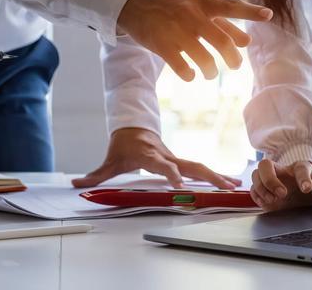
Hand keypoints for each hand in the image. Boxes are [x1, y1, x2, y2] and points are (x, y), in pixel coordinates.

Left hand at [71, 127, 240, 188]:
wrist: (133, 126)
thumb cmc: (122, 145)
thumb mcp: (109, 161)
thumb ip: (95, 175)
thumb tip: (76, 183)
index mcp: (149, 154)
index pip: (162, 165)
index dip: (170, 173)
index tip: (179, 184)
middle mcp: (166, 154)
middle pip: (189, 165)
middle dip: (207, 176)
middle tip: (223, 186)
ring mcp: (175, 157)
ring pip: (198, 166)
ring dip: (216, 176)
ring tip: (235, 185)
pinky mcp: (180, 160)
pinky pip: (198, 168)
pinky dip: (214, 175)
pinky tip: (229, 183)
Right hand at [117, 0, 272, 81]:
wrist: (134, 3)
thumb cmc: (171, 5)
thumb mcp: (196, 5)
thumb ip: (222, 21)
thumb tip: (247, 41)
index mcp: (202, 1)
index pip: (230, 6)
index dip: (250, 11)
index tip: (269, 15)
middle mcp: (191, 14)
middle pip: (221, 42)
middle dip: (232, 59)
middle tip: (234, 66)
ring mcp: (175, 30)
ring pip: (203, 58)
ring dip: (211, 70)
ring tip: (209, 73)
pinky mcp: (161, 45)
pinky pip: (182, 67)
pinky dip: (190, 75)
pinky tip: (190, 75)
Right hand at [250, 159, 311, 210]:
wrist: (308, 191)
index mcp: (301, 168)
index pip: (300, 168)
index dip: (302, 178)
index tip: (306, 189)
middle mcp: (283, 171)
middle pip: (266, 164)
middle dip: (271, 179)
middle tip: (282, 193)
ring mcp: (271, 179)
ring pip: (256, 174)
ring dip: (262, 187)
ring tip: (273, 200)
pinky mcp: (264, 190)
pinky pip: (253, 188)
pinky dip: (256, 195)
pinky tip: (265, 203)